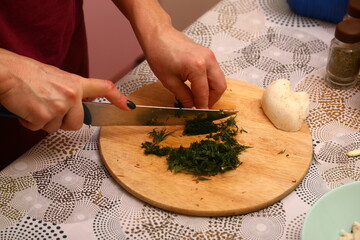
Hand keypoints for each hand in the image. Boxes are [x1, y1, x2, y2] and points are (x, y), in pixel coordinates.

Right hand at [0, 49, 131, 132]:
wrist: (4, 72)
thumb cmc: (23, 72)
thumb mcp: (54, 77)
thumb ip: (67, 90)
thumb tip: (72, 104)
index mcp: (75, 82)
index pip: (104, 88)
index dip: (118, 98)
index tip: (127, 106)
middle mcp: (72, 95)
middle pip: (78, 124)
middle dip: (63, 122)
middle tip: (48, 110)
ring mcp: (60, 106)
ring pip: (56, 128)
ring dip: (43, 122)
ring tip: (33, 104)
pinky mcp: (45, 117)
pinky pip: (39, 129)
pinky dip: (30, 123)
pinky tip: (25, 109)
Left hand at [145, 26, 225, 108]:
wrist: (159, 35)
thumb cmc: (160, 54)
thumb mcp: (169, 81)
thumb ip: (184, 96)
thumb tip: (192, 106)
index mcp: (197, 67)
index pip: (204, 94)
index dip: (201, 106)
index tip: (198, 114)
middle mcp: (208, 60)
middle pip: (219, 87)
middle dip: (212, 100)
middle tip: (202, 107)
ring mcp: (210, 56)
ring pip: (220, 79)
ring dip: (212, 91)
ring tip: (199, 98)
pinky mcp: (208, 54)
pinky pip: (215, 72)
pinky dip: (210, 82)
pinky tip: (199, 87)